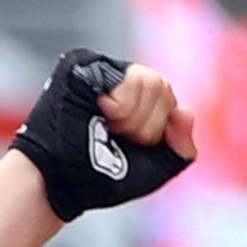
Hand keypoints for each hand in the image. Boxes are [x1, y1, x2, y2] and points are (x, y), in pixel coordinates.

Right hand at [10, 48, 196, 220]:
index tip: (129, 144)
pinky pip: (122, 75)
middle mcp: (120, 81)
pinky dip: (119, 104)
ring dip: (130, 116)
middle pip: (161, 85)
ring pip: (147, 79)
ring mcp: (100, 70)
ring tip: (104, 126)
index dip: (155, 129)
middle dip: (143, 125)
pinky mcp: (80, 65)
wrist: (60, 182)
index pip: (169, 100)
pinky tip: (96, 113)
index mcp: (139, 101)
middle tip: (114, 136)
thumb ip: (181, 147)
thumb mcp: (155, 169)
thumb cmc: (100, 178)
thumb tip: (186, 111)